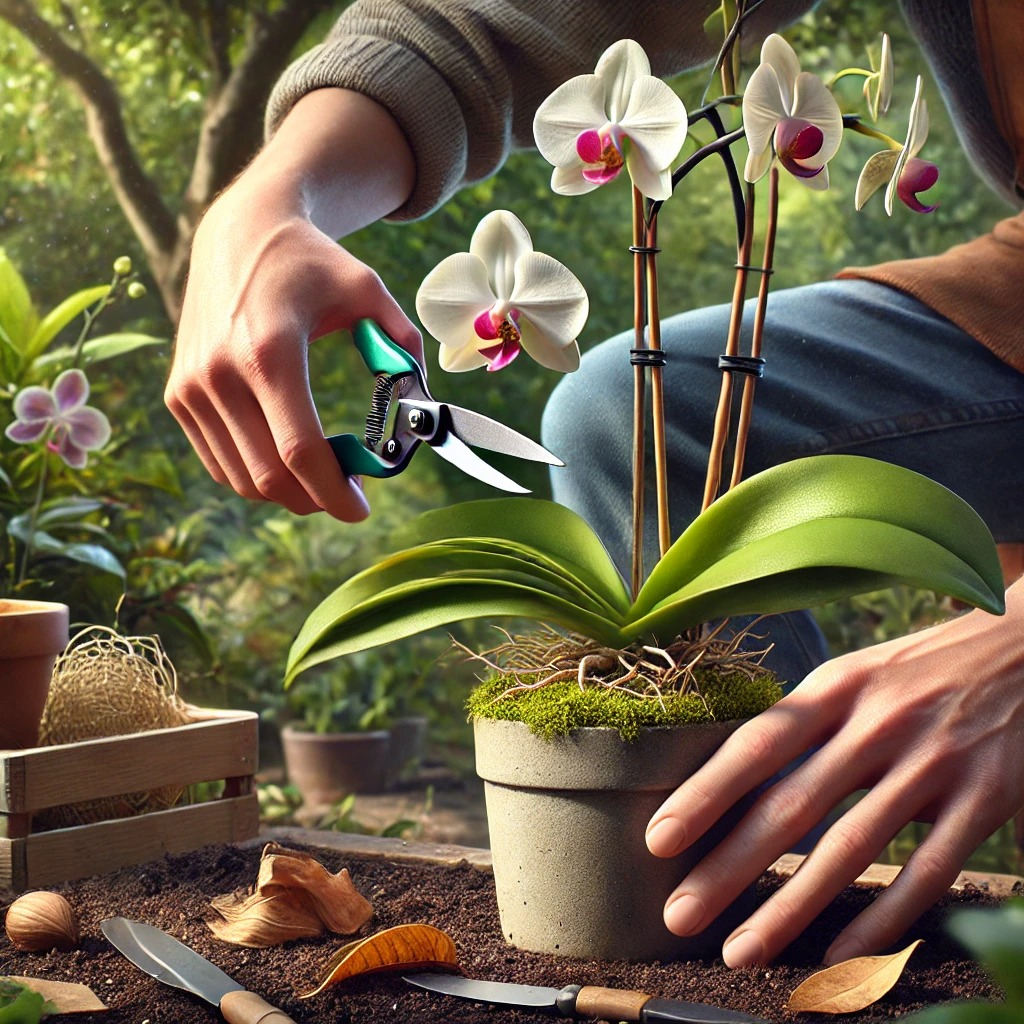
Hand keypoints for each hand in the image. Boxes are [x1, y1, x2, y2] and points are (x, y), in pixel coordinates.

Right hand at [164, 89, 417, 518]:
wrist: (238, 231)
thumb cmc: (311, 263)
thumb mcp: (369, 291)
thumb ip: (402, 347)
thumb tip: (423, 406)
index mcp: (269, 350)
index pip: (299, 450)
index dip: (333, 493)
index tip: (361, 510)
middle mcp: (219, 373)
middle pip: (269, 476)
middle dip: (315, 499)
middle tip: (348, 492)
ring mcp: (191, 387)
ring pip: (241, 479)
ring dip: (287, 493)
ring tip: (322, 474)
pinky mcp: (178, 395)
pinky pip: (220, 463)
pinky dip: (256, 475)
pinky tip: (287, 459)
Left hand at [645, 576, 1023, 965]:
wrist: (1022, 648)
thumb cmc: (915, 671)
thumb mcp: (852, 674)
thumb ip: (801, 725)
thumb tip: (729, 781)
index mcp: (836, 686)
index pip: (757, 744)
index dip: (705, 794)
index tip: (659, 840)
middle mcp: (878, 722)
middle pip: (792, 805)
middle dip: (729, 867)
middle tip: (678, 914)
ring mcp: (934, 762)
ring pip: (851, 849)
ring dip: (792, 908)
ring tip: (740, 950)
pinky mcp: (984, 799)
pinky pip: (927, 872)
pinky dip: (881, 918)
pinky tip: (838, 956)